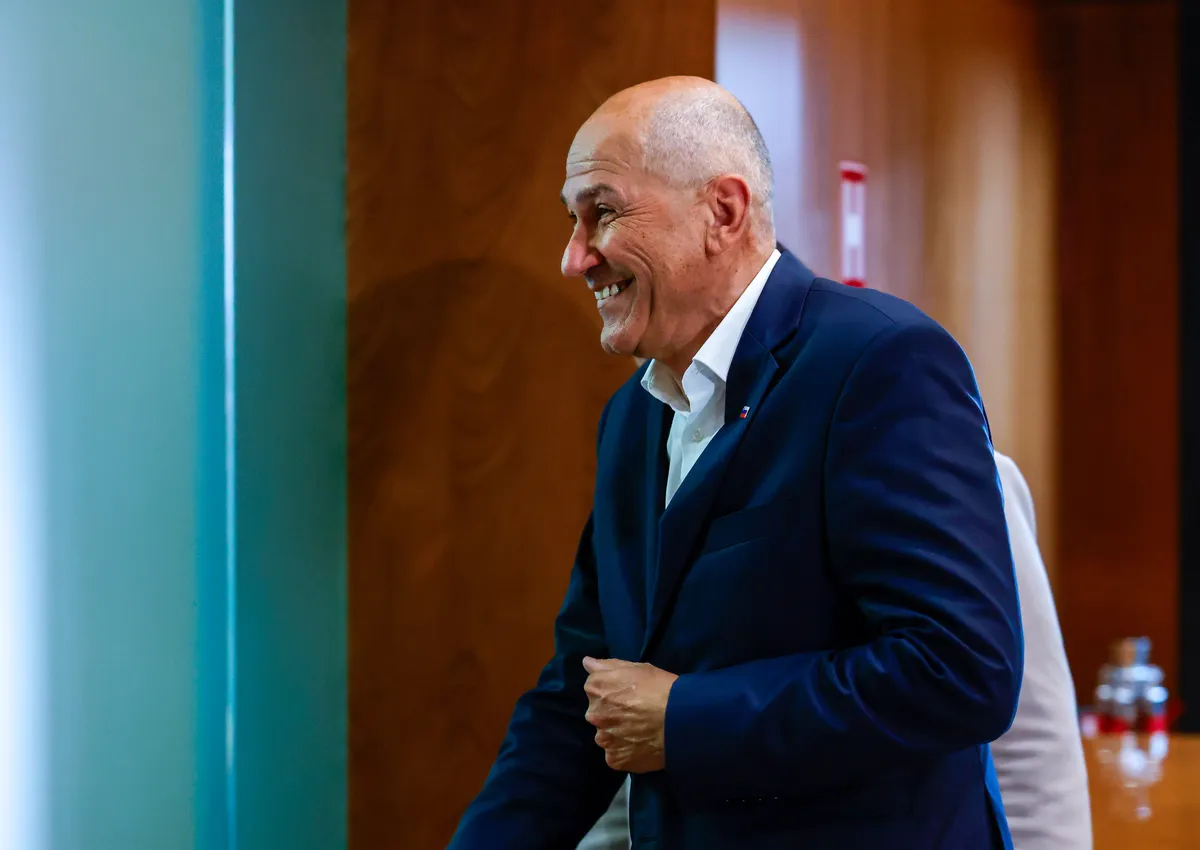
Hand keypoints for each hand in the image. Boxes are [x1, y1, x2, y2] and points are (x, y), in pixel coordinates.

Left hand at [582, 656, 677, 772]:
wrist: (680, 720)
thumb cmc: (660, 688)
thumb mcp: (636, 668)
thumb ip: (607, 666)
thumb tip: (586, 663)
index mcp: (596, 688)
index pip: (594, 688)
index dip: (612, 690)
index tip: (627, 694)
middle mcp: (594, 714)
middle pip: (598, 713)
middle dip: (611, 713)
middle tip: (635, 714)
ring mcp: (603, 739)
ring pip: (606, 736)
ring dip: (617, 734)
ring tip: (639, 731)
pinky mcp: (615, 759)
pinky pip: (615, 755)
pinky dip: (625, 751)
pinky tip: (640, 745)